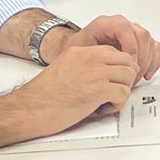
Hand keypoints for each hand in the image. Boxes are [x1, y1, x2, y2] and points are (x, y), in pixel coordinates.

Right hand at [13, 42, 137, 135]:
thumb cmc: (42, 95)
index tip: (113, 80)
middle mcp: (90, 58)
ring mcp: (96, 72)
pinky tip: (104, 108)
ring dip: (123, 90)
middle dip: (125, 77)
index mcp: (81, 51)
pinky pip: (124, 93)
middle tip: (115, 90)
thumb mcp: (63, 67)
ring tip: (108, 100)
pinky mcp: (99, 90)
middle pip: (127, 61)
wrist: (30, 108)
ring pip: (129, 76)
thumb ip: (82, 66)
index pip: (114, 52)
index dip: (117, 68)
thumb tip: (99, 74)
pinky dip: (118, 104)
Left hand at [58, 13, 159, 81]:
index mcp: (105, 24)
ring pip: (149, 42)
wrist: (79, 55)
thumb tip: (102, 69)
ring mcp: (132, 33)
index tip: (128, 63)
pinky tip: (146, 74)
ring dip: (145, 63)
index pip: (124, 27)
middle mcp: (121, 26)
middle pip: (141, 35)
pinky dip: (153, 62)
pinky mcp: (140, 42)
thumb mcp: (78, 54)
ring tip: (133, 79)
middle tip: (130, 76)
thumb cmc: (78, 54)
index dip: (129, 45)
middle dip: (139, 58)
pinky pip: (154, 48)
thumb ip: (90, 58)